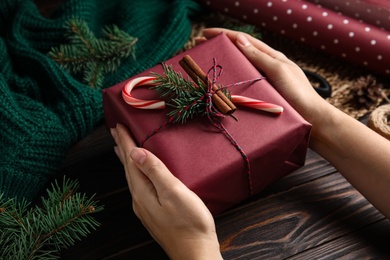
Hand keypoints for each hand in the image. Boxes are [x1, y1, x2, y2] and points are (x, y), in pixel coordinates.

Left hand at [111, 124, 221, 259]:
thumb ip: (155, 171)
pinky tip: (139, 173)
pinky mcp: (153, 213)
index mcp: (143, 191)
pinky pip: (139, 186)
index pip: (130, 160)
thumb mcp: (174, 192)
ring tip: (122, 149)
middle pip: (128, 168)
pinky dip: (136, 173)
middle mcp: (139, 199)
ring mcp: (145, 208)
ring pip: (132, 177)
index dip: (125, 142)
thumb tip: (134, 152)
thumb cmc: (190, 222)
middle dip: (122, 149)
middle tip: (116, 132)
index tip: (118, 125)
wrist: (195, 253)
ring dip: (127, 161)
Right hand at [201, 29, 389, 218]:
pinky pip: (245, 83)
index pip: (245, 41)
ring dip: (226, 63)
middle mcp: (268, 67)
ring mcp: (266, 81)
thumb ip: (260, 56)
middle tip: (202, 47)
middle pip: (242, 52)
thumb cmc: (298, 94)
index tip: (206, 34)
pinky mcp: (264, 95)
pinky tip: (225, 83)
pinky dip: (233, 79)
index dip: (225, 35)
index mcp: (273, 57)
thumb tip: (240, 40)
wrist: (312, 119)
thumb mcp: (278, 71)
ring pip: (242, 67)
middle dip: (222, 47)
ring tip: (209, 62)